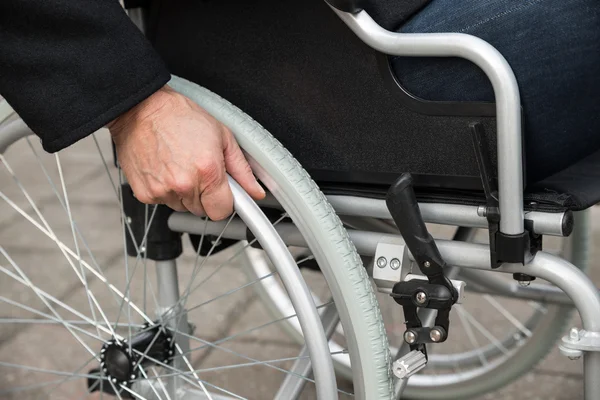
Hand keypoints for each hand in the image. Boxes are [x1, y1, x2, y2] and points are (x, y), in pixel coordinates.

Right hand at [108, 85, 264, 219]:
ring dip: (185, 193)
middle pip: (203, 210)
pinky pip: (163, 202)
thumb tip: (255, 192)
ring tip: (181, 165)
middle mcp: (184, 184)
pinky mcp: (145, 194)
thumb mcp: (222, 137)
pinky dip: (166, 190)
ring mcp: (163, 191)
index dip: (225, 201)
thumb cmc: (180, 118)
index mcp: (207, 171)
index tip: (223, 192)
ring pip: (183, 207)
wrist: (142, 109)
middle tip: (199, 170)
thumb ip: (242, 170)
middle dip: (205, 195)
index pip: (222, 211)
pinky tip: (166, 169)